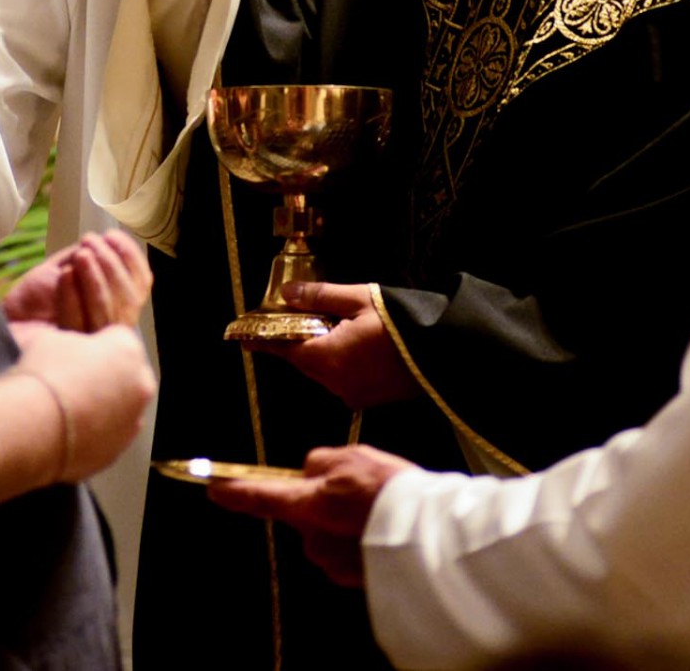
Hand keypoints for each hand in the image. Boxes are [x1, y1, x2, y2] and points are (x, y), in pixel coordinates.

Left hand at [1, 230, 152, 330]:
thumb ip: (88, 257)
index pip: (140, 284)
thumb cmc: (36, 299)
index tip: (112, 235)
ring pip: (107, 311)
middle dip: (111, 264)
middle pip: (129, 299)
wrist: (5, 321)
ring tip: (81, 254)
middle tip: (90, 242)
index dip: (130, 257)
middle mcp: (111, 328)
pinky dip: (73, 296)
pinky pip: (78, 323)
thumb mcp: (66, 269)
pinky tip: (65, 275)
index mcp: (116, 306)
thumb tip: (104, 240)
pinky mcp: (68, 352)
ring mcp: (92, 344)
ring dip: (95, 277)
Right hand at [10, 322, 155, 483]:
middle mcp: (140, 385)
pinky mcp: (116, 452)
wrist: (33, 426)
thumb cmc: (43, 378)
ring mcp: (131, 422)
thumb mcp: (50, 339)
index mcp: (128, 349)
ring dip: (102, 409)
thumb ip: (69, 341)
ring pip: (120, 410)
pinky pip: (108, 439)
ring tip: (68, 411)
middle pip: (126, 375)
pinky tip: (67, 433)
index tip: (77, 353)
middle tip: (73, 383)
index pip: (118, 339)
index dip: (94, 345)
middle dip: (104, 377)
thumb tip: (65, 347)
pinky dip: (93, 436)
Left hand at [208, 444, 418, 586]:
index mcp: (307, 505)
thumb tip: (310, 472)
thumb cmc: (390, 492)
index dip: (236, 491)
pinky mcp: (352, 578)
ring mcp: (332, 563)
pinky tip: (384, 529)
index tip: (213, 488)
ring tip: (381, 508)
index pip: (262, 496)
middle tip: (362, 488)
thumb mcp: (353, 457)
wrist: (428, 538)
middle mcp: (312, 539)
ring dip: (345, 522)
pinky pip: (348, 551)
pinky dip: (360, 541)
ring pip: (328, 533)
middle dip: (323, 502)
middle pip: (305, 514)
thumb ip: (321, 463)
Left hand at [255, 282, 418, 409]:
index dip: (263, 340)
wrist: (447, 352)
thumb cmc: (404, 324)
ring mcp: (355, 394)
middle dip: (297, 339)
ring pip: (324, 369)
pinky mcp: (372, 397)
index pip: (285, 349)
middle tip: (292, 317)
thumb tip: (289, 293)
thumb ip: (320, 296)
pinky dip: (339, 360)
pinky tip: (351, 341)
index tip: (242, 336)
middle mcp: (337, 383)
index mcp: (329, 359)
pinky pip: (343, 377)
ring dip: (320, 349)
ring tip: (329, 323)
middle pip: (305, 360)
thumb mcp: (359, 300)